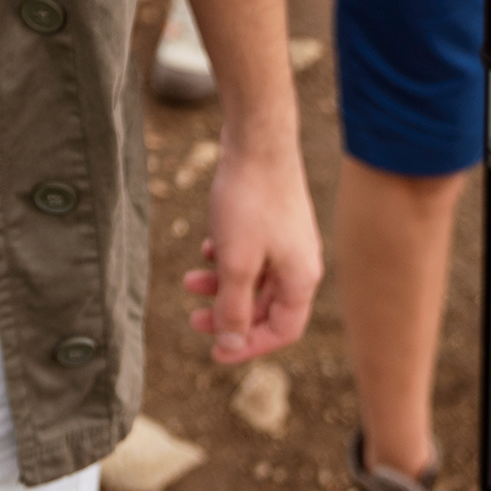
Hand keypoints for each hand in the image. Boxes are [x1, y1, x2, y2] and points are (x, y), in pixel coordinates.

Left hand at [183, 138, 321, 363]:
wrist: (257, 139)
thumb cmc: (249, 201)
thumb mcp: (236, 263)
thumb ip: (234, 307)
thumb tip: (230, 344)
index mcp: (301, 279)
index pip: (281, 331)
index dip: (248, 346)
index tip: (214, 351)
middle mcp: (300, 261)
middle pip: (267, 306)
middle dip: (229, 314)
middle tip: (193, 317)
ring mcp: (287, 238)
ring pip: (255, 276)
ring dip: (222, 283)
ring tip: (189, 280)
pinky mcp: (272, 217)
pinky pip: (251, 251)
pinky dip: (228, 256)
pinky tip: (206, 248)